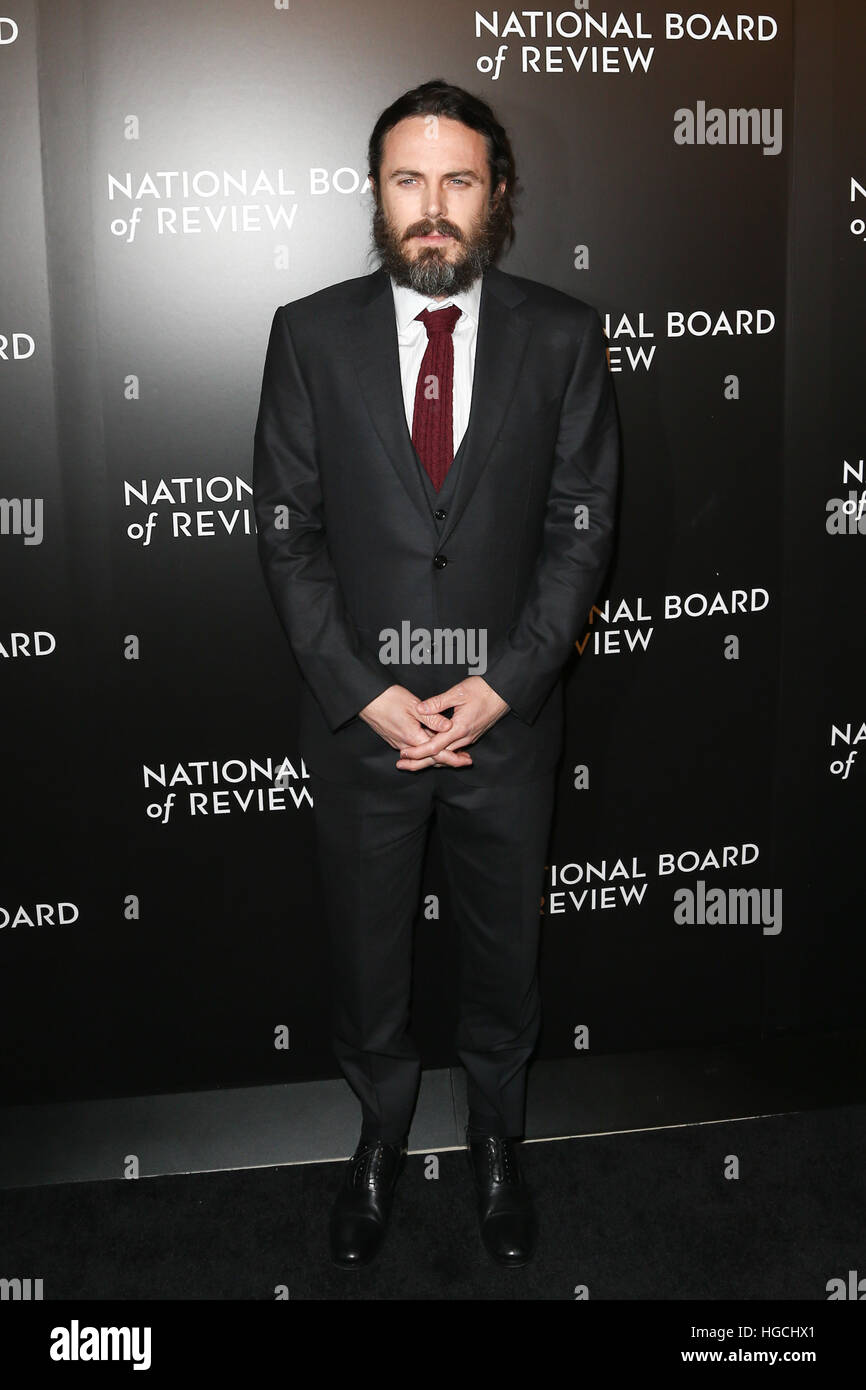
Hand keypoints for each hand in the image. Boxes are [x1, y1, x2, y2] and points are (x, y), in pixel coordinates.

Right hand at [359, 684, 469, 770]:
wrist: (367, 699)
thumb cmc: (389, 699)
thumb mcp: (414, 705)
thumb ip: (432, 718)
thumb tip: (449, 727)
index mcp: (412, 737)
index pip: (437, 753)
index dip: (454, 757)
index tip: (466, 760)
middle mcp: (405, 745)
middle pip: (431, 758)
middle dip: (449, 760)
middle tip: (465, 761)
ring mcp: (398, 743)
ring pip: (423, 755)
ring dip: (438, 756)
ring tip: (455, 755)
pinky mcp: (395, 740)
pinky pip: (415, 750)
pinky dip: (427, 751)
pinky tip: (435, 746)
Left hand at [395, 676, 509, 771]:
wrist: (504, 692)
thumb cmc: (483, 690)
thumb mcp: (458, 692)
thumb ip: (437, 703)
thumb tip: (420, 708)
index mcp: (459, 728)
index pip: (434, 747)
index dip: (417, 752)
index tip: (403, 754)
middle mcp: (464, 738)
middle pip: (439, 757)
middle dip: (419, 763)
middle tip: (401, 765)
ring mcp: (469, 738)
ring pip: (446, 755)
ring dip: (429, 759)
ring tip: (412, 761)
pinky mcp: (471, 735)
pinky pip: (453, 749)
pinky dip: (440, 753)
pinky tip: (431, 752)